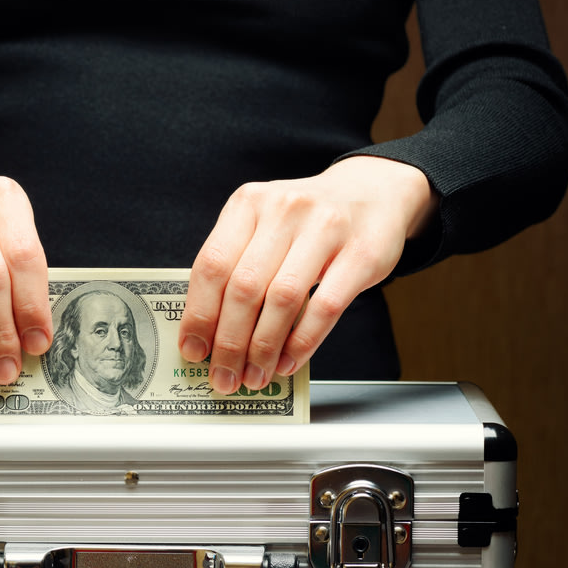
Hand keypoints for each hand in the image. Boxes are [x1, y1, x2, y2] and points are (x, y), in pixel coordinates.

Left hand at [178, 156, 437, 392]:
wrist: (375, 192)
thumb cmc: (308, 222)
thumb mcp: (264, 227)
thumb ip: (236, 267)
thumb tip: (208, 333)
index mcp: (248, 204)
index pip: (212, 265)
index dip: (199, 314)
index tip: (193, 351)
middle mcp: (283, 209)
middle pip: (244, 287)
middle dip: (230, 342)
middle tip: (224, 376)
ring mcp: (325, 228)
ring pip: (283, 299)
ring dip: (264, 348)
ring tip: (255, 376)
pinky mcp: (361, 253)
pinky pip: (325, 307)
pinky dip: (302, 342)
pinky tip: (288, 362)